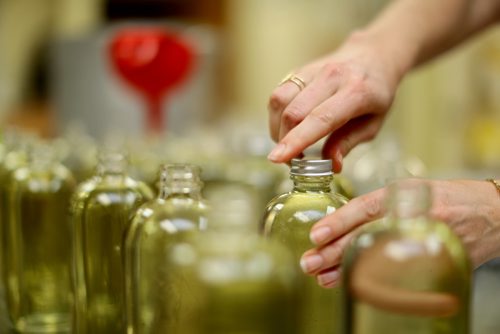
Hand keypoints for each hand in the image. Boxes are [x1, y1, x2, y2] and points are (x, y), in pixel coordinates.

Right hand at [267, 33, 402, 171]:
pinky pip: (278, 94)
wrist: (373, 55)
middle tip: (291, 160)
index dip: (296, 140)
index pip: (320, 118)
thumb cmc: (376, 93)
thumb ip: (349, 142)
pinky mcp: (299, 70)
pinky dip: (277, 116)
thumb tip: (333, 165)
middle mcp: (331, 76)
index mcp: (356, 92)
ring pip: (279, 101)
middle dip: (284, 141)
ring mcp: (312, 70)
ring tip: (289, 144)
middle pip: (293, 111)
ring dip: (277, 129)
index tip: (277, 158)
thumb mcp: (374, 123)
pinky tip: (287, 127)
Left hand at [300, 179, 499, 287]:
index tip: (316, 236)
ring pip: (379, 255)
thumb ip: (383, 207)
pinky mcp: (435, 257)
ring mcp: (424, 238)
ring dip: (348, 268)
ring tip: (323, 277)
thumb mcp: (413, 192)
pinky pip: (401, 269)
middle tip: (310, 263)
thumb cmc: (450, 200)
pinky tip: (356, 283)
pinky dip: (376, 277)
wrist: (494, 213)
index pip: (365, 208)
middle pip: (366, 235)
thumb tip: (345, 226)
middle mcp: (412, 215)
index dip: (339, 222)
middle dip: (335, 252)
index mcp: (404, 194)